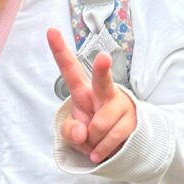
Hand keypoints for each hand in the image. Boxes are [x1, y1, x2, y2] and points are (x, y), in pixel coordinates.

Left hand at [47, 28, 137, 163]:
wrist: (117, 146)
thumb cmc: (90, 132)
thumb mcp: (73, 133)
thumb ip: (70, 131)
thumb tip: (82, 133)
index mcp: (83, 90)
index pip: (69, 68)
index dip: (60, 50)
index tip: (50, 30)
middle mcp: (103, 92)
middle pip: (102, 80)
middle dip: (101, 69)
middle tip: (102, 58)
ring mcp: (120, 105)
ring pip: (100, 125)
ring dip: (93, 141)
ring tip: (94, 141)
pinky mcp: (133, 120)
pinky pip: (112, 138)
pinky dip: (102, 150)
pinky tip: (99, 153)